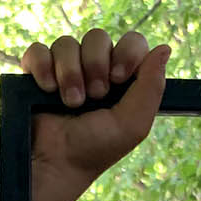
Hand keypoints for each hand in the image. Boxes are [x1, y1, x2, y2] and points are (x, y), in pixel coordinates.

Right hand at [20, 28, 169, 189]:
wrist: (56, 163)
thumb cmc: (96, 149)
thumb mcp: (133, 124)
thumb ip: (152, 86)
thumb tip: (165, 48)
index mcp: (120, 78)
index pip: (130, 42)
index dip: (126, 52)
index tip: (118, 78)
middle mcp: (93, 69)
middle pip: (97, 37)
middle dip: (95, 65)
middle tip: (94, 95)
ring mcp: (63, 69)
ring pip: (66, 43)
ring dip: (70, 72)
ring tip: (70, 102)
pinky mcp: (36, 72)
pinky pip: (38, 50)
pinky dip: (43, 66)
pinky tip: (47, 89)